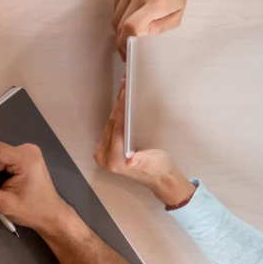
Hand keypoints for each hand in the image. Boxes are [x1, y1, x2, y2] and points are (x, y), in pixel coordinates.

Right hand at [0, 141, 81, 236]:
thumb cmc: (32, 210)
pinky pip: (4, 162)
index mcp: (25, 159)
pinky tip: (8, 187)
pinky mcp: (26, 158)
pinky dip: (0, 175)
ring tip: (3, 192)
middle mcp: (27, 150)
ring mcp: (28, 153)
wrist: (51, 216)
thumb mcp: (4, 204)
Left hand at [97, 79, 194, 208]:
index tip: (125, 93)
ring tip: (124, 91)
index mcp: (114, 161)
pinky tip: (122, 104)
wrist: (160, 178)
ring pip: (109, 124)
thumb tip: (130, 161)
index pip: (116, 128)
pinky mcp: (105, 150)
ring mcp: (103, 154)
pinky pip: (110, 128)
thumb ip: (142, 161)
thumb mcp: (153, 163)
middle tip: (125, 85)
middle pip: (111, 124)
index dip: (121, 108)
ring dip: (117, 108)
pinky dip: (116, 116)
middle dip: (119, 104)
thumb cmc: (159, 169)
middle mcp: (104, 158)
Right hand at [112, 0, 218, 52]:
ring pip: (115, 15)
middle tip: (125, 48)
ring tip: (127, 33)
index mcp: (156, 3)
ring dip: (119, 28)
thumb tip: (137, 37)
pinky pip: (115, 4)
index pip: (132, 26)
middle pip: (120, 23)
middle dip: (121, 39)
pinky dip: (119, 14)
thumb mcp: (175, 18)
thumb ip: (157, 29)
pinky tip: (128, 16)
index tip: (126, 53)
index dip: (125, 42)